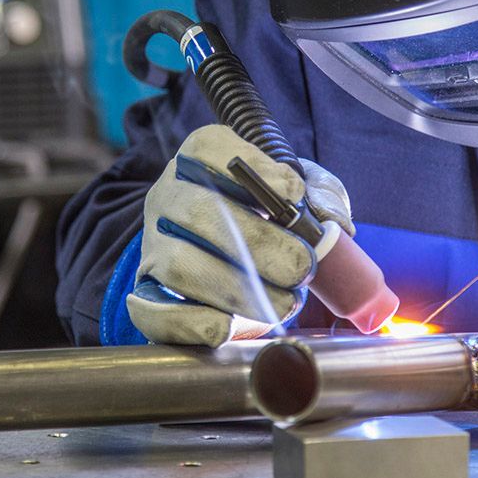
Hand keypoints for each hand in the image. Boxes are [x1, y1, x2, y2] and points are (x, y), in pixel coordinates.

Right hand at [128, 124, 354, 345]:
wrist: (224, 262)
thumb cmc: (266, 219)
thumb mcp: (297, 191)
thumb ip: (320, 195)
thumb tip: (334, 222)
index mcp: (197, 161)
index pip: (209, 149)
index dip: (252, 169)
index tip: (293, 194)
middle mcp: (167, 198)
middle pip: (198, 211)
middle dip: (259, 243)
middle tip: (302, 267)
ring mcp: (152, 247)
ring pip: (179, 263)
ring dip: (236, 290)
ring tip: (283, 304)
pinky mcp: (144, 296)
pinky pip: (153, 311)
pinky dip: (192, 323)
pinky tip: (227, 328)